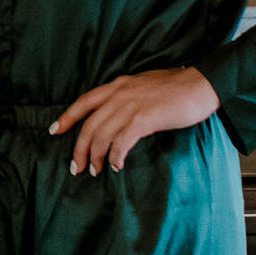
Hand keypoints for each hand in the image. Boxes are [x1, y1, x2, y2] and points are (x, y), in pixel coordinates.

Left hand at [53, 66, 218, 175]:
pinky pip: (121, 142)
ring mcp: (130, 106)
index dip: (67, 117)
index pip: (84, 102)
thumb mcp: (144, 86)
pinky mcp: (143, 119)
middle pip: (88, 125)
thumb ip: (128, 98)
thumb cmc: (177, 87)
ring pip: (101, 136)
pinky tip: (117, 165)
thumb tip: (119, 117)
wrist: (200, 84)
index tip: (55, 131)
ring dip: (95, 157)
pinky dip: (115, 157)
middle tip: (75, 167)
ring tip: (95, 170)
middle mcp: (119, 94)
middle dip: (79, 148)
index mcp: (118, 85)